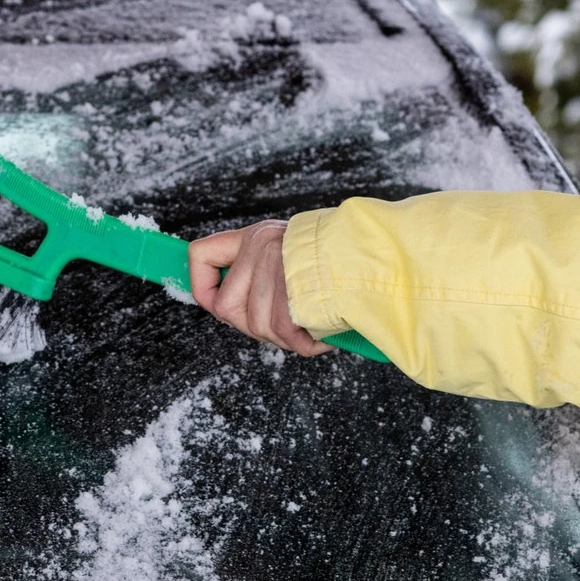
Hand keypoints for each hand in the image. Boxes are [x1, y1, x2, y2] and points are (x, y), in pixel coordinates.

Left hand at [188, 220, 332, 356]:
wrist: (379, 256)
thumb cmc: (343, 261)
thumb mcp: (294, 256)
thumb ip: (264, 276)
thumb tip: (232, 310)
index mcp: (256, 236)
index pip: (200, 255)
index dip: (201, 287)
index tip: (214, 302)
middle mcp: (260, 248)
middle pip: (227, 309)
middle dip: (253, 327)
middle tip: (283, 324)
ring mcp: (274, 269)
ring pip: (258, 327)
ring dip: (285, 338)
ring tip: (309, 324)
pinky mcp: (291, 293)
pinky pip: (285, 335)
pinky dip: (306, 344)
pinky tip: (322, 334)